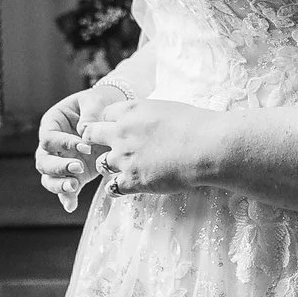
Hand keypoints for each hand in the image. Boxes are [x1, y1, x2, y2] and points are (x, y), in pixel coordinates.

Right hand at [33, 84, 123, 210]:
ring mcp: (60, 160)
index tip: (86, 146)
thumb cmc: (99, 102)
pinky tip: (71, 206)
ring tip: (74, 187)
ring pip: (49, 177)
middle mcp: (52, 144)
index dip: (64, 144)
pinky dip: (66, 198)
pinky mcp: (73, 173)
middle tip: (78, 167)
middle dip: (59, 167)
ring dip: (59, 184)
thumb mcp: (95, 101)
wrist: (110, 114)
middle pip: (43, 161)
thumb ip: (90, 114)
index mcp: (52, 123)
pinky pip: (64, 189)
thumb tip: (84, 131)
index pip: (49, 137)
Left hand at [87, 97, 227, 198]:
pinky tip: (125, 187)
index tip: (117, 128)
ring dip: (109, 166)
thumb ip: (148, 114)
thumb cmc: (196, 125)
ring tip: (123, 169)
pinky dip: (117, 189)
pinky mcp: (133, 180)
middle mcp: (121, 133)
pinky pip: (113, 188)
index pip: (104, 114)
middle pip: (90, 135)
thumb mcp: (166, 108)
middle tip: (106, 147)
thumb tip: (146, 120)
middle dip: (95, 140)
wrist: (206, 147)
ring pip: (101, 164)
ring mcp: (125, 158)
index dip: (110, 122)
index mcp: (131, 111)